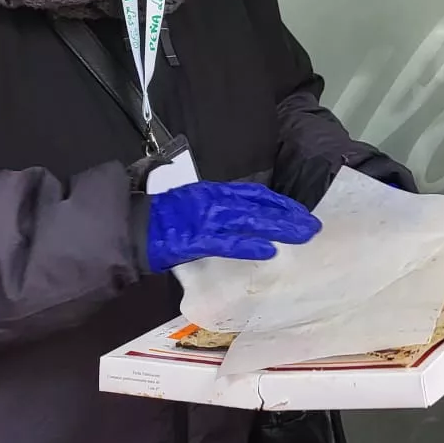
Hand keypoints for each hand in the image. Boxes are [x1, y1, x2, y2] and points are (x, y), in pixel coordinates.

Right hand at [145, 181, 321, 272]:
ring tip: (303, 235)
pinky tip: (270, 250)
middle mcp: (214, 201)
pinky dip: (248, 245)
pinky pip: (226, 241)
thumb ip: (218, 212)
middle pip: (259, 206)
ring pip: (250, 220)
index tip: (300, 212)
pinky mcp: (194, 238)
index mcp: (214, 192)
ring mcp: (205, 218)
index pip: (255, 194)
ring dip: (279, 227)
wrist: (129, 226)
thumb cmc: (161, 221)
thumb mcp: (194, 208)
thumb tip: (244, 221)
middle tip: (314, 226)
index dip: (280, 202)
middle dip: (289, 215)